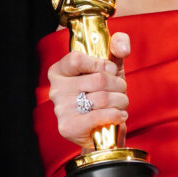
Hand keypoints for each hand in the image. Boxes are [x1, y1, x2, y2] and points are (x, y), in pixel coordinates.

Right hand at [47, 32, 130, 147]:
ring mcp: (60, 110)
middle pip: (98, 79)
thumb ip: (117, 47)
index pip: (76, 59)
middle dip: (119, 85)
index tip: (110, 70)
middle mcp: (56, 90)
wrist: (104, 129)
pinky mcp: (68, 127)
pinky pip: (99, 116)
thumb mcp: (111, 67)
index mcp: (60, 71)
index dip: (100, 63)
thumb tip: (121, 48)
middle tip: (120, 91)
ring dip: (121, 101)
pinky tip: (119, 115)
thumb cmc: (105, 94)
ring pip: (102, 98)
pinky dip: (117, 115)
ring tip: (120, 104)